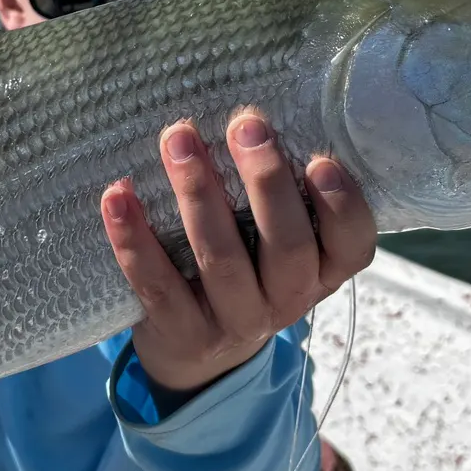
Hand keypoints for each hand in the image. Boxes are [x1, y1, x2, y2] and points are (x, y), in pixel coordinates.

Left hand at [100, 112, 375, 394]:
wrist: (199, 355)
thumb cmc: (246, 270)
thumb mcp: (276, 243)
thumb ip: (280, 196)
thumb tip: (252, 115)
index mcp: (322, 271)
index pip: (353, 246)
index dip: (342, 205)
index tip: (319, 160)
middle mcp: (288, 300)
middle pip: (287, 246)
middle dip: (266, 182)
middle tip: (245, 125)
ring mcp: (235, 322)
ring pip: (220, 260)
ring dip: (198, 193)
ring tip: (178, 139)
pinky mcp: (182, 332)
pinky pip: (156, 285)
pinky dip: (134, 238)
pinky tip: (117, 195)